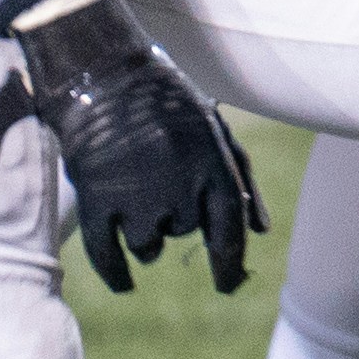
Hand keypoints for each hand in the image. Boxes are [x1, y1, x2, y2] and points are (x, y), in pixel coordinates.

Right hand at [0, 0, 265, 295]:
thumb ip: (243, 180)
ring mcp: (136, 196)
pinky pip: (107, 256)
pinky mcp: (97, 200)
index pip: (229, 230)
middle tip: (158, 173)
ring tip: (134, 188)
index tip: (228, 286)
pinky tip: (125, 285)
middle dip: (176, 215)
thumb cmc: (166, 100)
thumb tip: (261, 232)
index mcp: (214, 164)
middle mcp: (179, 185)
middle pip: (185, 233)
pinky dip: (116, 274)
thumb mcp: (214, 130)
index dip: (230, 264)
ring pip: (149, 247)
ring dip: (146, 233)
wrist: (101, 72)